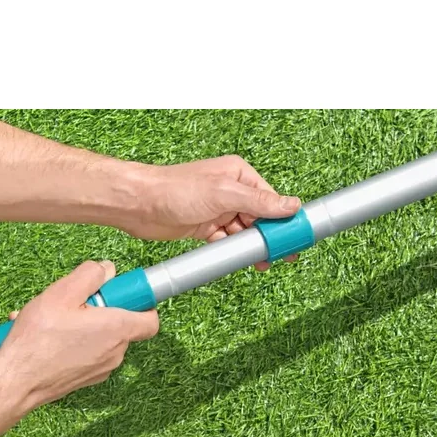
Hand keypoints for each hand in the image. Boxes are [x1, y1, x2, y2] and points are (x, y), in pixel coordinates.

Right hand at [0, 260, 158, 409]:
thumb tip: (107, 270)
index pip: (151, 318)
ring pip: (100, 337)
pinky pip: (87, 352)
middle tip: (74, 303)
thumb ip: (90, 275)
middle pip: (121, 323)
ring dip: (82, 324)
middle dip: (101, 308)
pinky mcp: (86, 378)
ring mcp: (101, 369)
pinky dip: (73, 341)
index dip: (141, 302)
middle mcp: (115, 352)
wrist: (15, 382)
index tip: (120, 293)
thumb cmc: (38, 338)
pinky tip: (47, 336)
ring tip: (51, 319)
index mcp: (117, 330)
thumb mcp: (62, 292)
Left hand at [123, 155, 300, 269]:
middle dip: (269, 236)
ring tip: (264, 262)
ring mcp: (217, 210)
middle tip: (284, 255)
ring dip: (251, 246)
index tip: (297, 235)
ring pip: (243, 231)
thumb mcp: (224, 193)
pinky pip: (225, 241)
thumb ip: (259, 201)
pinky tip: (241, 260)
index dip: (284, 218)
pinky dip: (232, 250)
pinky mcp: (204, 227)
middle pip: (259, 217)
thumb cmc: (177, 190)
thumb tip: (290, 205)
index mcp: (238, 174)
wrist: (140, 205)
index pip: (270, 198)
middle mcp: (230, 191)